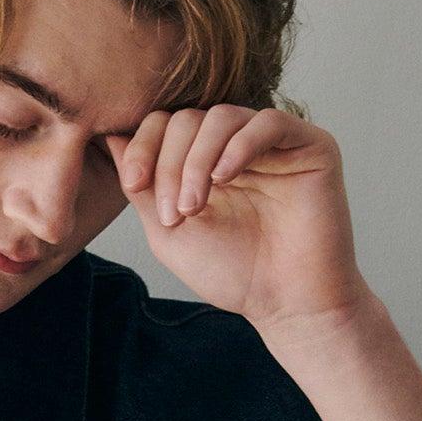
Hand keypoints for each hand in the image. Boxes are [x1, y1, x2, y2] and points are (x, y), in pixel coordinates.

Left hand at [104, 106, 368, 333]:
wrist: (286, 303)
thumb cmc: (232, 274)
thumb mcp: (169, 232)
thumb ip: (143, 188)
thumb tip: (110, 138)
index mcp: (205, 162)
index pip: (166, 125)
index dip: (143, 146)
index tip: (132, 184)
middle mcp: (238, 146)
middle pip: (188, 119)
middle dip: (168, 163)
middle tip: (173, 212)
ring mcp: (274, 143)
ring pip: (221, 117)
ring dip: (196, 160)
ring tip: (194, 207)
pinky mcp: (311, 145)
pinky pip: (268, 122)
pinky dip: (237, 147)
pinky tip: (224, 179)